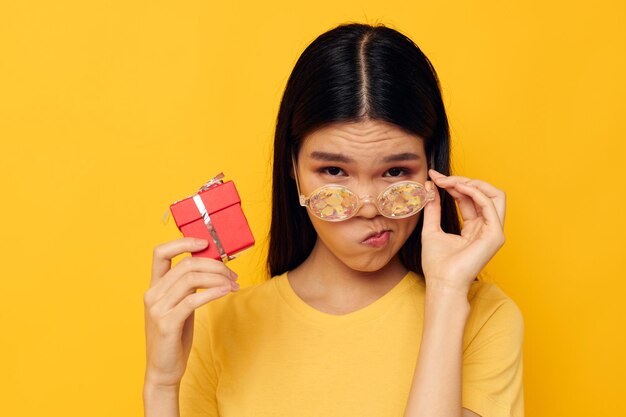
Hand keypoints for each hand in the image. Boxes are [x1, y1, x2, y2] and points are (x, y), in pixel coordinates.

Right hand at [143, 237, 238, 388]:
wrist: (163, 370)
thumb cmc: (175, 336)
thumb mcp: (179, 306)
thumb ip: (187, 287)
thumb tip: (212, 267)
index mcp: (154, 287)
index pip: (160, 253)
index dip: (182, 242)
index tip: (205, 242)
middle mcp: (152, 294)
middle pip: (186, 265)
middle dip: (214, 265)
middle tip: (232, 273)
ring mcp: (157, 309)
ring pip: (191, 279)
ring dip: (218, 278)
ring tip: (233, 284)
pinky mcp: (166, 323)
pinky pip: (193, 300)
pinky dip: (213, 292)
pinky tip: (226, 291)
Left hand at [420, 169, 505, 293]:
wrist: (442, 283)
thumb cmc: (437, 264)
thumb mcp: (431, 228)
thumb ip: (432, 207)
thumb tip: (429, 185)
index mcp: (475, 227)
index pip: (470, 198)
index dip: (454, 184)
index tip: (434, 177)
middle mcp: (487, 227)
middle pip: (486, 193)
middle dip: (464, 180)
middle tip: (442, 178)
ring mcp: (494, 231)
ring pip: (495, 195)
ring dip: (472, 183)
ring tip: (451, 181)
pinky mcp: (495, 235)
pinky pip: (490, 205)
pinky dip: (475, 192)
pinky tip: (457, 188)